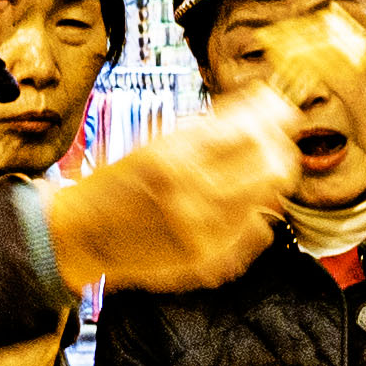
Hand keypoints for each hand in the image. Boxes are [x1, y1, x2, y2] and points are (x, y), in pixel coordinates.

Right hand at [55, 99, 288, 293]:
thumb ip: (209, 129)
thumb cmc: (118, 184)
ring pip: (270, 198)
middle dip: (280, 147)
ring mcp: (204, 234)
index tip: (278, 108)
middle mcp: (191, 197)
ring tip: (257, 167)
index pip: (249, 131)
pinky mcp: (210, 261)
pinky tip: (240, 204)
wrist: (86, 237)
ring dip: (269, 178)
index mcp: (173, 158)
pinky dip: (257, 212)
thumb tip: (263, 104)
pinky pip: (259, 230)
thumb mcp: (156, 143)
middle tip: (275, 138)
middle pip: (272, 166)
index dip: (273, 115)